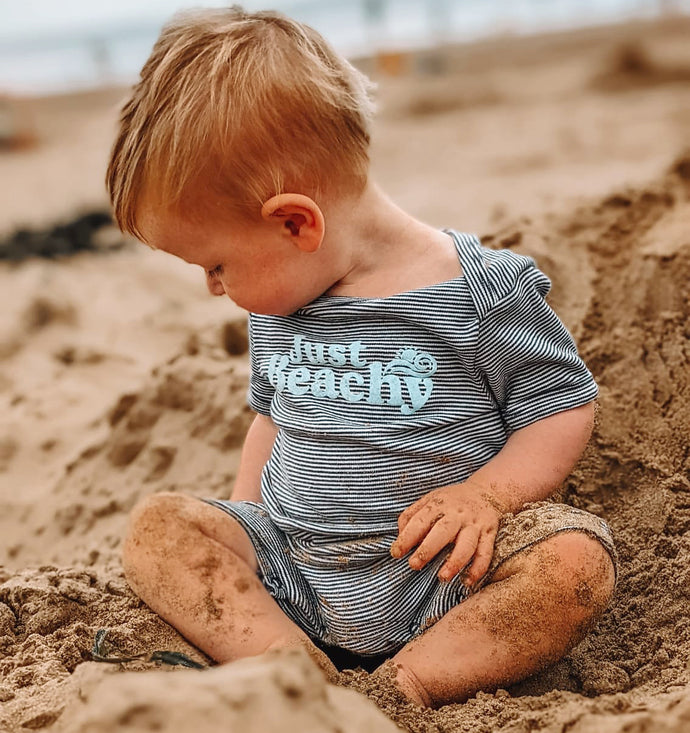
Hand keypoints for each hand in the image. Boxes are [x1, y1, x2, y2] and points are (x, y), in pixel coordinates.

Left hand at [390, 482, 504, 584]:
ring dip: (455, 562)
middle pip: (442, 531)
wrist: (485, 492)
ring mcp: (474, 524)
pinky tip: (468, 581)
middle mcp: (457, 514)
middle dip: (427, 549)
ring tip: (442, 577)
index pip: (420, 521)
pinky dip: (478, 568)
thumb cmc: (451, 500)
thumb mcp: (430, 500)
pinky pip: (485, 552)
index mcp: (439, 504)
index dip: (406, 537)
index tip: (396, 553)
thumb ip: (412, 515)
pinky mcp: (489, 533)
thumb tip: (399, 535)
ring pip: (467, 544)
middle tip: (414, 565)